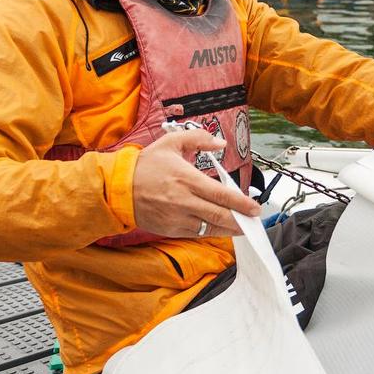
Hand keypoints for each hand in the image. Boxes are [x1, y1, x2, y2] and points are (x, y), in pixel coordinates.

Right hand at [132, 129, 260, 237]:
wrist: (117, 188)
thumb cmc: (145, 165)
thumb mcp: (171, 143)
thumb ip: (198, 139)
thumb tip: (220, 143)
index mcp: (187, 179)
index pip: (221, 194)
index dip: (242, 203)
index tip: (255, 207)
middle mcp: (184, 201)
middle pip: (220, 215)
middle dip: (241, 219)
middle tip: (254, 219)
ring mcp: (177, 218)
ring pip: (210, 228)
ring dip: (228, 229)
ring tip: (242, 226)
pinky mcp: (170, 229)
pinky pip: (196, 234)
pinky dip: (211, 232)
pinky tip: (221, 228)